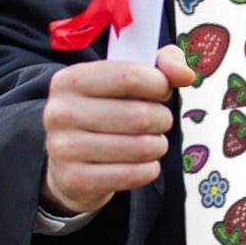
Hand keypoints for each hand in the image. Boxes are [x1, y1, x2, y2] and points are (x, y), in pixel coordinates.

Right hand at [40, 43, 194, 215]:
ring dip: (158, 145)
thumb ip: (162, 64)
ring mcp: (63, 149)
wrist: (69, 161)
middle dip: (162, 119)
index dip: (159, 84)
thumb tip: (185, 75)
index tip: (161, 91)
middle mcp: (60, 112)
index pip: (129, 76)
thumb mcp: (128, 77)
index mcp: (70, 80)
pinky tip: (142, 163)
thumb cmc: (106, 110)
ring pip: (140, 147)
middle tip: (158, 121)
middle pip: (140, 116)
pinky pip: (134, 175)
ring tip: (151, 141)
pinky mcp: (74, 180)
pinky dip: (149, 169)